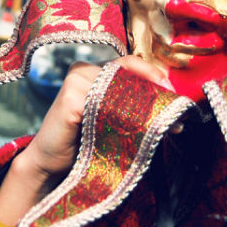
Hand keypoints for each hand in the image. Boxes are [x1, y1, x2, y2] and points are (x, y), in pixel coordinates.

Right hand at [0, 55, 167, 226]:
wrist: (50, 164)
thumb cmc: (85, 141)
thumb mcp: (113, 119)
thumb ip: (134, 107)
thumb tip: (174, 108)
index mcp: (95, 69)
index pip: (131, 62)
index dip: (154, 75)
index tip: (174, 94)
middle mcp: (84, 69)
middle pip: (128, 76)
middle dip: (155, 98)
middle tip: (176, 119)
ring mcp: (76, 81)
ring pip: (120, 92)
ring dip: (145, 113)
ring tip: (162, 130)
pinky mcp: (69, 99)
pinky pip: (105, 107)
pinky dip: (124, 122)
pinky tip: (134, 136)